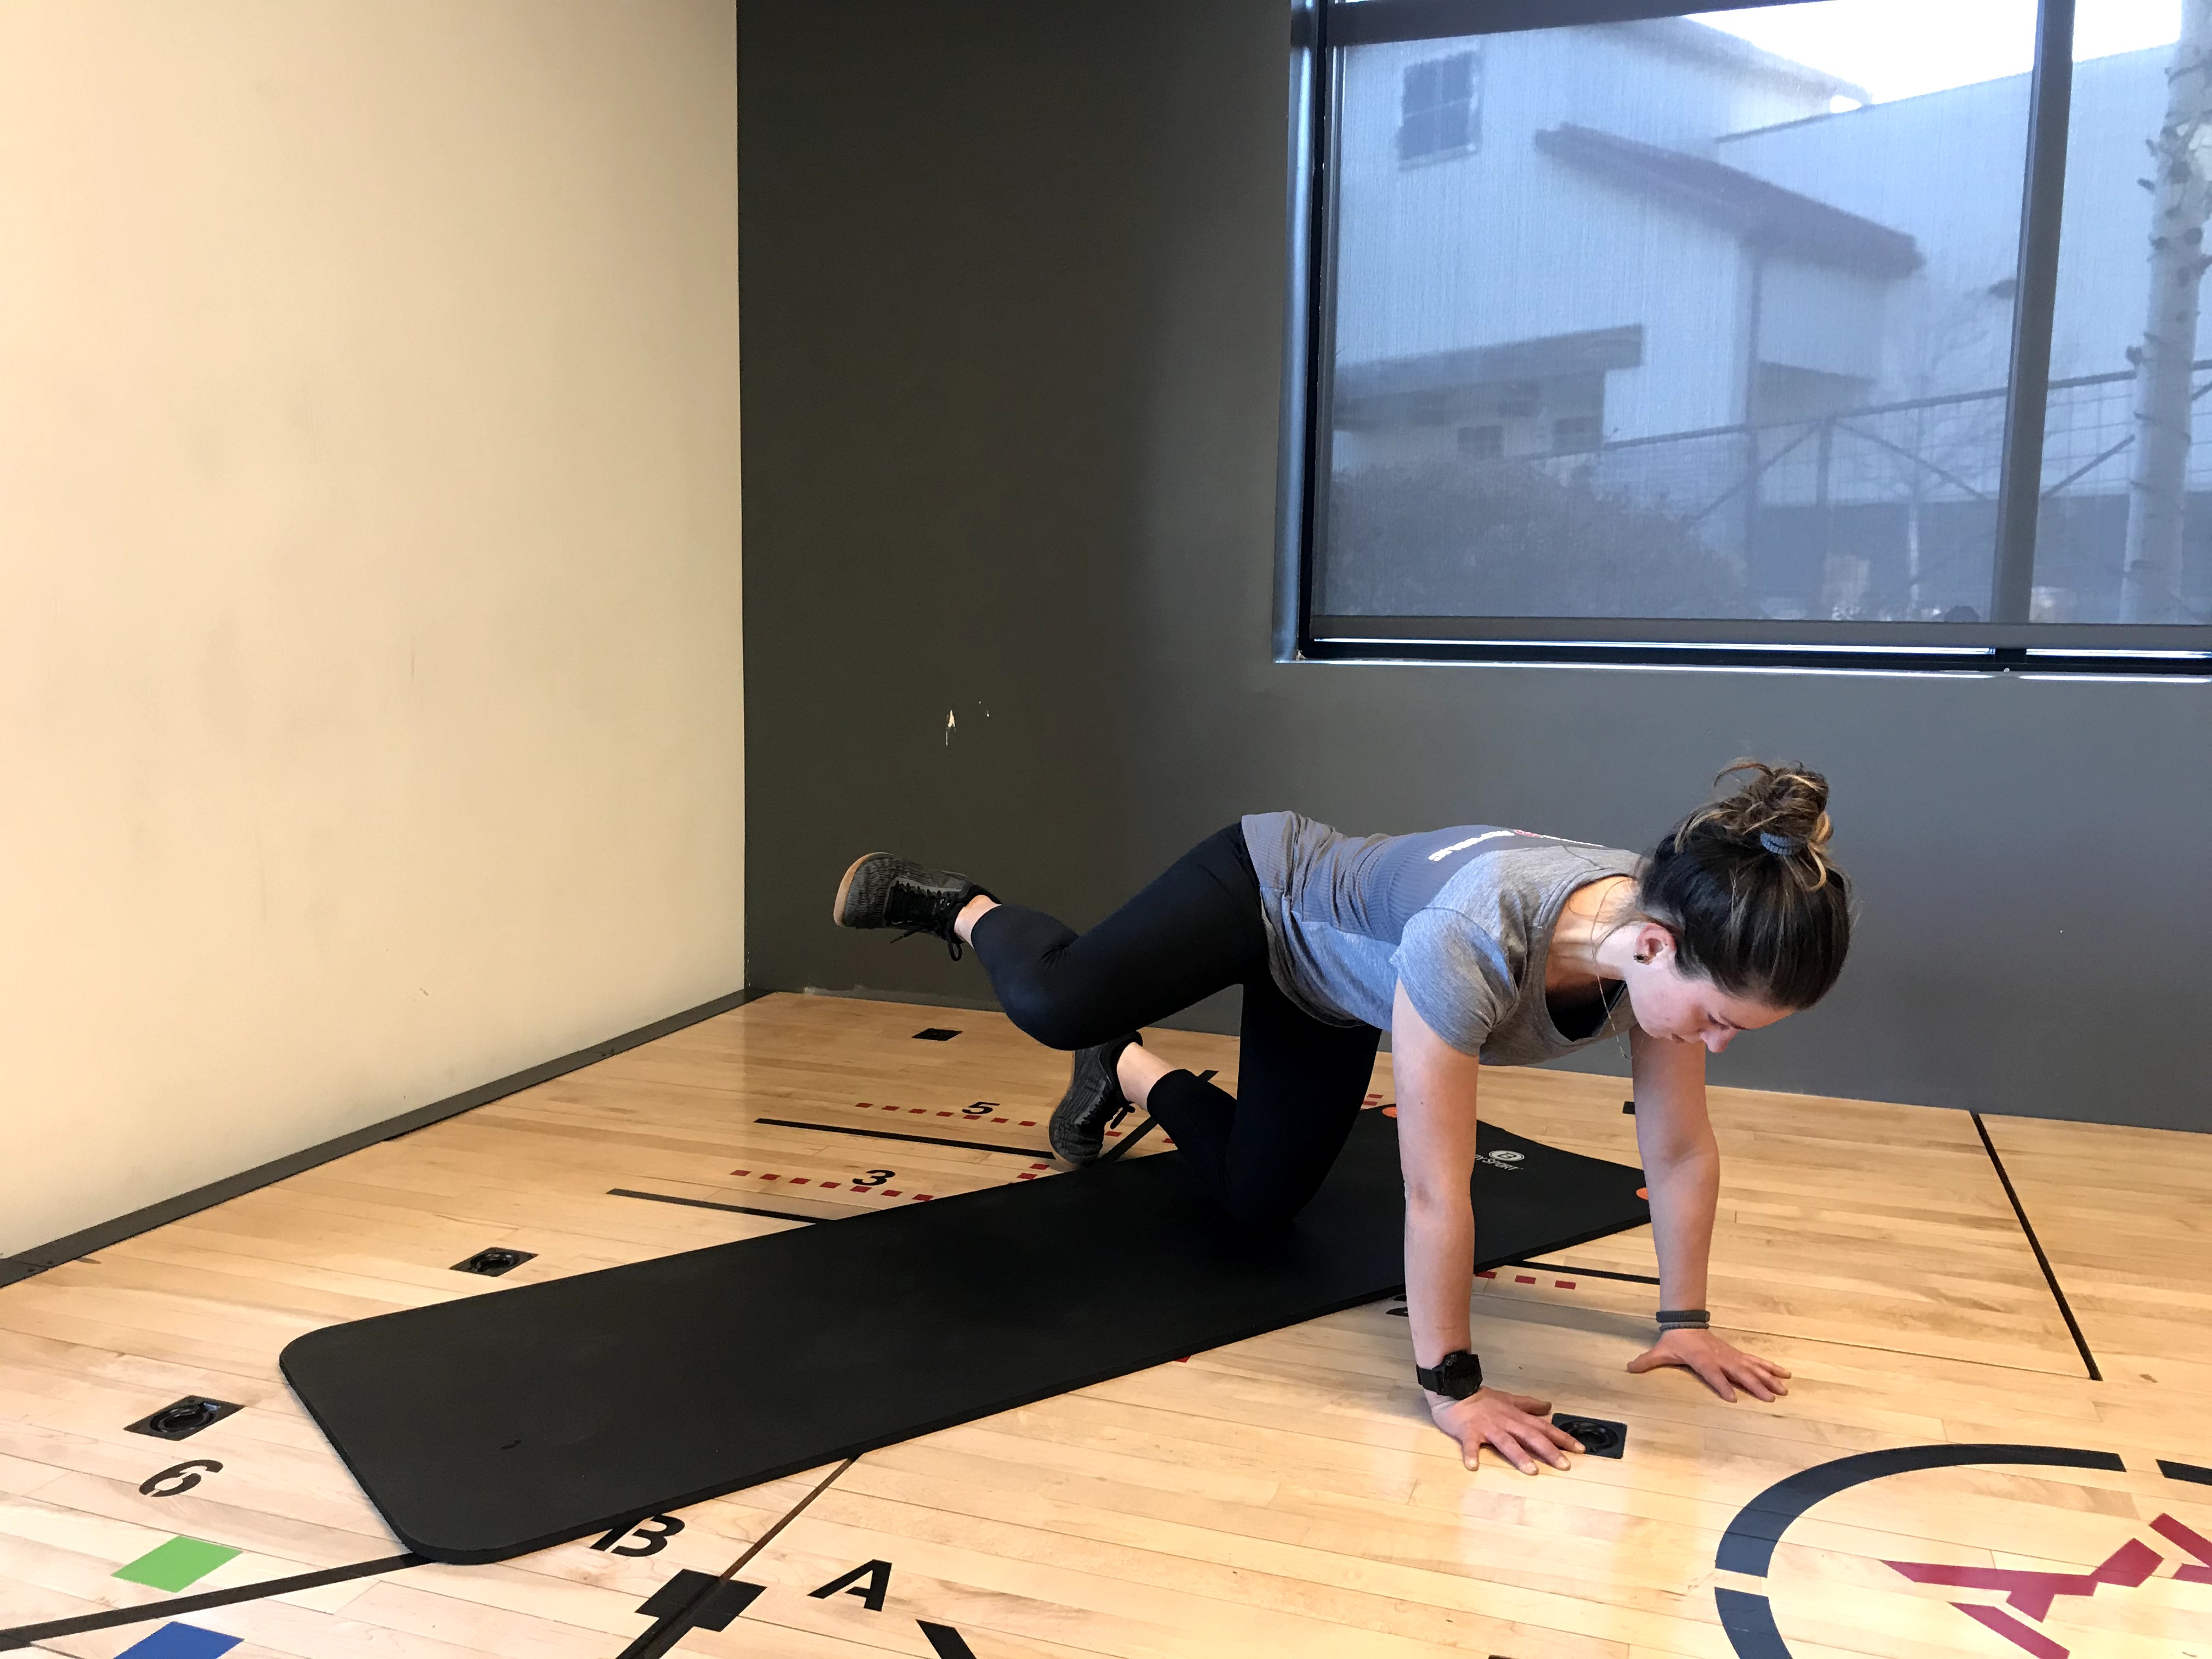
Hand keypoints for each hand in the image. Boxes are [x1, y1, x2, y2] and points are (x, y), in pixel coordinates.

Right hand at [1428, 1386, 1581, 1473]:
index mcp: (1516, 1416)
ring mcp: (1488, 1427)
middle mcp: (1506, 1422)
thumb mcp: (1508, 1399)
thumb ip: (1528, 1405)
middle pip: (1531, 1436)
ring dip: (1519, 1456)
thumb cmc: (1482, 1399)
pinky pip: (1470, 1444)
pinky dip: (1471, 1454)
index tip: (1580, 1450)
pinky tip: (1473, 1467)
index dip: (1562, 1438)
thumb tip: (1549, 1406)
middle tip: (1565, 1465)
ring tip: (1532, 1471)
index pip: (1544, 1427)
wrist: (1454, 1390)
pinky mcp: (1468, 1432)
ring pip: (1506, 1442)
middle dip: (1549, 1450)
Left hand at [1625, 1327, 1790, 1401]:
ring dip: (1768, 1377)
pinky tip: (1784, 1373)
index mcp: (1702, 1359)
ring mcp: (1730, 1356)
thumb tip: (1628, 1368)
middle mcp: (1719, 1358)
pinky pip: (1756, 1361)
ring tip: (1784, 1388)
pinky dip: (1770, 1367)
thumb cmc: (1674, 1341)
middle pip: (1739, 1372)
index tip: (1733, 1398)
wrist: (1685, 1323)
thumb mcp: (1660, 1351)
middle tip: (1771, 1397)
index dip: (1721, 1385)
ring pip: (1752, 1367)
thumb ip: (1646, 1362)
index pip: (1713, 1374)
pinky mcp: (1736, 1354)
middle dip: (1755, 1384)